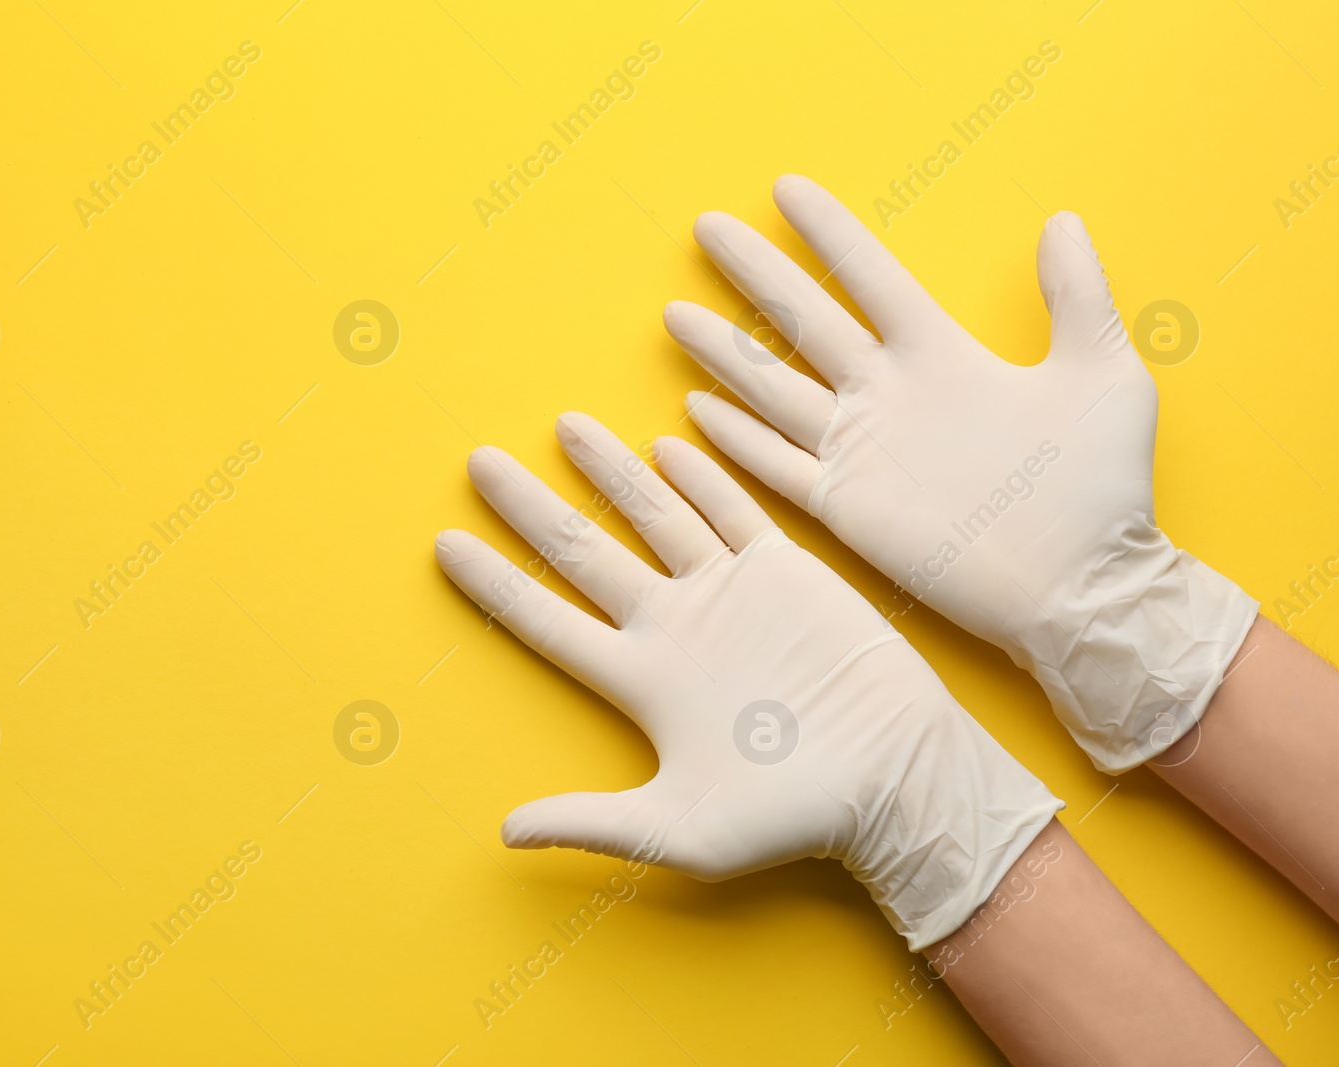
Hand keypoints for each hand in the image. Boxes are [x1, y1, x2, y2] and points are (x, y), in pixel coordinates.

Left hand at [435, 412, 1058, 948]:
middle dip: (530, 506)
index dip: (494, 584)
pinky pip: (733, 512)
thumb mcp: (680, 831)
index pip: (546, 620)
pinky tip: (664, 439)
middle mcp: (673, 627)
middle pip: (583, 552)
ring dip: (609, 471)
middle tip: (479, 461)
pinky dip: (700, 477)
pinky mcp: (784, 573)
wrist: (895, 778)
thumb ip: (592, 823)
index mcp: (640, 682)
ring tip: (564, 424)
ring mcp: (726, 594)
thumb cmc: (791, 815)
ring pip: (653, 516)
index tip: (443, 545)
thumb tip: (504, 835)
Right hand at [665, 175, 1256, 772]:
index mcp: (940, 354)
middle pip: (804, 319)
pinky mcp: (849, 508)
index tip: (785, 188)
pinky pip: (778, 465)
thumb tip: (1062, 219)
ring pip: (774, 388)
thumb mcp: (1103, 374)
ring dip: (726, 352)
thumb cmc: (1101, 487)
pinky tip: (698, 412)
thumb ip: (1079, 296)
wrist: (1084, 586)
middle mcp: (888, 394)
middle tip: (707, 228)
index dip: (828, 232)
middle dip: (755, 273)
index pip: (869, 276)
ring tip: (677, 313)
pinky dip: (737, 440)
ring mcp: (862, 450)